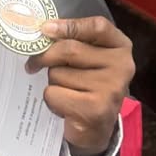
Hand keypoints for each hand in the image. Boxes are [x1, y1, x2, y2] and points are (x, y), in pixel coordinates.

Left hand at [25, 16, 134, 155]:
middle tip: (33, 64)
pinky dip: (51, 100)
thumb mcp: (87, 60)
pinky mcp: (95, 109)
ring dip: (53, 82)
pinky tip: (65, 106)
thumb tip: (43, 30)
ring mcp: (111, 88)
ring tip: (66, 92)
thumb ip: (73, 42)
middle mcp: (122, 65)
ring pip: (59, 73)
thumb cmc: (87, 86)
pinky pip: (54, 93)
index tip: (45, 29)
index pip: (97, 26)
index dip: (69, 26)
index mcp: (120, 47)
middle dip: (46, 57)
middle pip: (70, 49)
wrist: (96, 128)